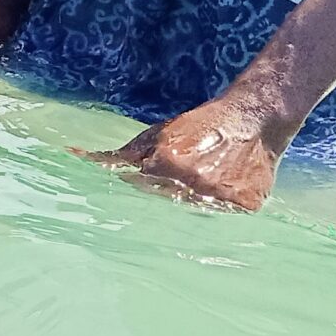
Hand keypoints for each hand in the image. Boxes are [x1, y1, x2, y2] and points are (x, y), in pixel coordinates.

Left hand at [80, 96, 291, 211]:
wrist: (253, 119)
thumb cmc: (201, 125)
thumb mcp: (159, 134)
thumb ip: (124, 154)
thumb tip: (82, 159)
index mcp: (167, 163)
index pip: (140, 188)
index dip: (142, 184)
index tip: (143, 185)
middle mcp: (192, 182)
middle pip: (166, 202)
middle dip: (167, 192)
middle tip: (185, 177)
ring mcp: (220, 197)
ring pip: (195, 212)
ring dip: (195, 200)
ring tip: (210, 177)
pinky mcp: (245, 206)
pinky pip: (227, 216)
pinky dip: (224, 205)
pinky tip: (229, 185)